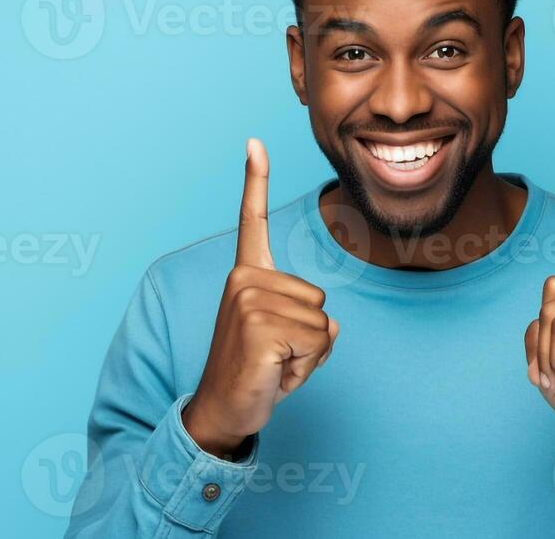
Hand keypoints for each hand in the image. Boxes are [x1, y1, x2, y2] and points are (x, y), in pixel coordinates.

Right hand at [181, 138, 339, 456]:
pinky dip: (306, 368)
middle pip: (320, 298)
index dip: (254, 179)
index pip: (250, 220)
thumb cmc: (257, 373)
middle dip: (309, 336)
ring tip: (273, 364)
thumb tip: (331, 324)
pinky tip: (274, 374)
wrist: (223, 413)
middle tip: (274, 354)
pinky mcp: (259, 328)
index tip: (253, 141)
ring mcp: (249, 302)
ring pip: (322, 324)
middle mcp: (243, 280)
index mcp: (246, 275)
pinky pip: (318, 343)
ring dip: (307, 355)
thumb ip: (307, 316)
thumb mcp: (285, 336)